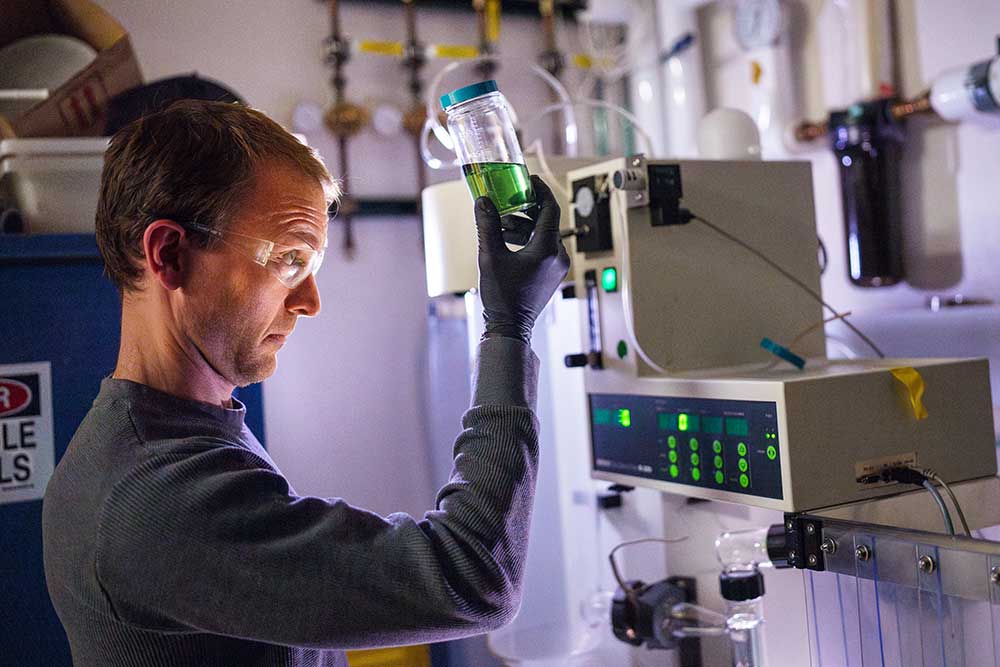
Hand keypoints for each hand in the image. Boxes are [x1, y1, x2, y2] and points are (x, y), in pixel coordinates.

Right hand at [475, 175, 570, 343]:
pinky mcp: (552, 274)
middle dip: (524, 210)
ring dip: (523, 226)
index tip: (528, 179)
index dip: (539, 190)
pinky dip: (527, 240)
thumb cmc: (502, 296)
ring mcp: (558, 266)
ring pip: (543, 235)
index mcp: (547, 249)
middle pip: (546, 221)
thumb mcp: (489, 257)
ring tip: (500, 227)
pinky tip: (507, 243)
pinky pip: (543, 248)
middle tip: (506, 202)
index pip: (550, 209)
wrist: (510, 327)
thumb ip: (487, 226)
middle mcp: (558, 256)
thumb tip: (483, 201)